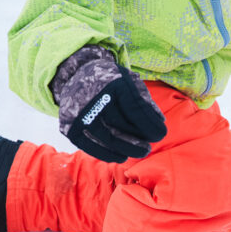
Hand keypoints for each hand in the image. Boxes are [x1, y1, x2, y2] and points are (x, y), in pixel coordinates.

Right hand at [51, 46, 167, 162]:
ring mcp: (80, 113)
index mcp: (113, 83)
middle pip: (121, 125)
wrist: (75, 75)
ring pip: (107, 138)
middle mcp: (94, 97)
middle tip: (148, 147)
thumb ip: (144, 101)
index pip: (135, 109)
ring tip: (139, 152)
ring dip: (127, 149)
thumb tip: (159, 123)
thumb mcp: (128, 81)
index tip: (160, 134)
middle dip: (139, 140)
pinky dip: (108, 154)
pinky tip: (121, 156)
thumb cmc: (110, 82)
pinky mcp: (70, 127)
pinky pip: (91, 146)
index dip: (150, 125)